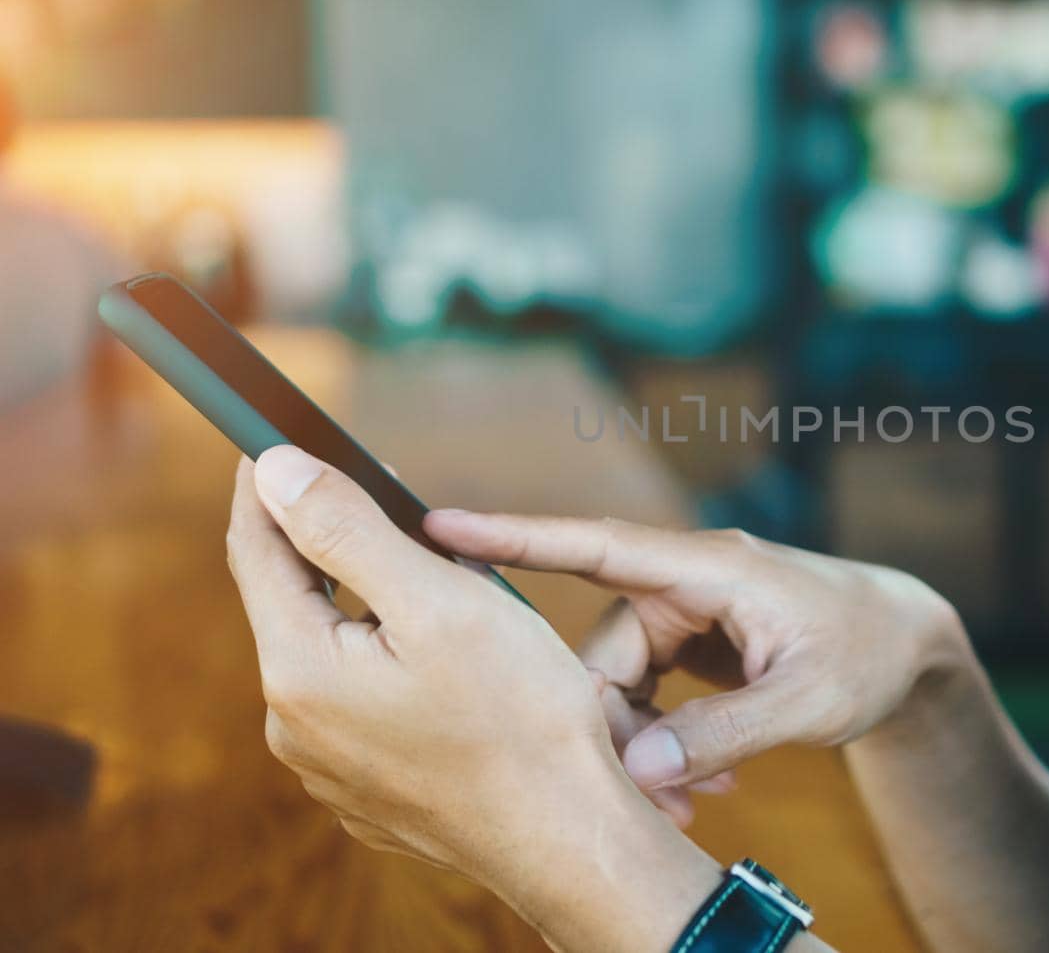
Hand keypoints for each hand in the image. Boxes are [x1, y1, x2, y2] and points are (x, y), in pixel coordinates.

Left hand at [225, 447, 721, 950]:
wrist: (569, 838)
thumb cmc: (521, 718)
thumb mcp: (439, 601)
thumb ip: (346, 530)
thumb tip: (273, 469)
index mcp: (301, 670)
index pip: (256, 549)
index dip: (268, 485)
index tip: (275, 435)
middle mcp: (296, 725)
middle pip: (294, 602)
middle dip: (334, 546)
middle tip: (386, 500)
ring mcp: (329, 766)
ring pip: (333, 654)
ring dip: (369, 608)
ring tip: (439, 584)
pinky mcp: (367, 789)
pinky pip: (362, 703)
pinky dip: (390, 663)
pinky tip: (448, 663)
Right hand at [422, 512, 968, 823]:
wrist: (905, 645)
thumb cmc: (867, 654)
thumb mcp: (810, 699)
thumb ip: (725, 732)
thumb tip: (637, 770)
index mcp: (706, 568)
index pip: (594, 543)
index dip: (514, 536)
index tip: (436, 524)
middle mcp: (682, 582)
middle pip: (601, 652)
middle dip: (613, 728)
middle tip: (654, 800)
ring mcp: (683, 612)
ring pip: (617, 681)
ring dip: (642, 744)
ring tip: (698, 799)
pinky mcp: (688, 642)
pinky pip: (645, 693)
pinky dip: (663, 740)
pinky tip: (706, 780)